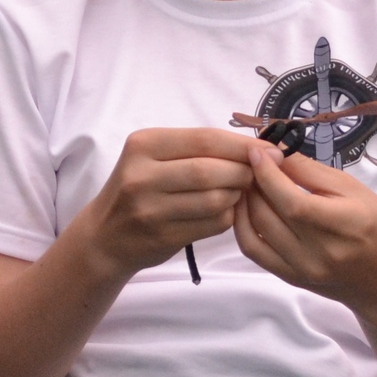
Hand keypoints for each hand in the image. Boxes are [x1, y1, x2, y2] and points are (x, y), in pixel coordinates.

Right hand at [76, 129, 253, 277]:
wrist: (105, 235)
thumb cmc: (138, 188)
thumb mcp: (153, 158)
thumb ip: (196, 150)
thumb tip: (256, 148)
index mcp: (143, 145)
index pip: (204, 139)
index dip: (242, 145)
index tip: (272, 150)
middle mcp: (142, 175)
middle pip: (210, 170)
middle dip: (243, 171)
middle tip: (258, 175)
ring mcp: (150, 209)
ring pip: (214, 199)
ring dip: (237, 195)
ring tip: (238, 191)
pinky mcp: (162, 237)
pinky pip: (212, 224)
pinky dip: (227, 216)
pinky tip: (224, 211)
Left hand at [232, 143, 376, 309]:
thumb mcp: (355, 190)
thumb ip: (312, 171)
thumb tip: (275, 151)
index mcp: (344, 226)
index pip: (292, 201)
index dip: (267, 175)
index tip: (257, 151)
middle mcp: (320, 253)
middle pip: (269, 214)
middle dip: (253, 182)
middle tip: (251, 162)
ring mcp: (303, 270)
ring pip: (255, 230)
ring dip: (245, 201)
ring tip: (248, 180)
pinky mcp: (291, 278)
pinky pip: (253, 251)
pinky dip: (242, 225)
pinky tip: (245, 206)